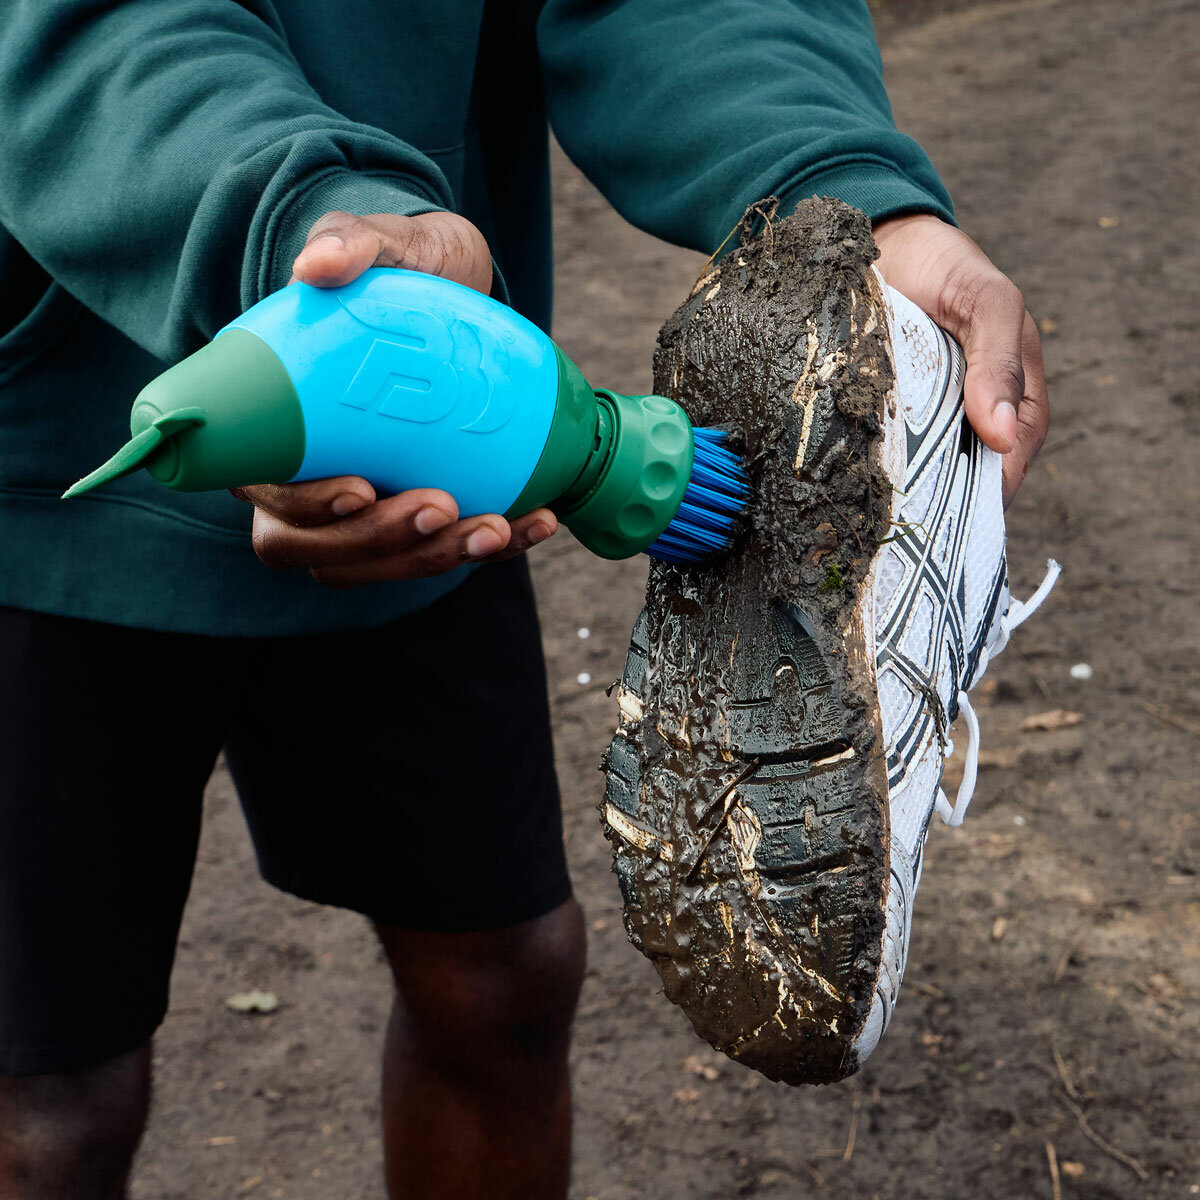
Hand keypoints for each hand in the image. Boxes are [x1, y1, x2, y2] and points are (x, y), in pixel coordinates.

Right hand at [235, 210, 556, 585]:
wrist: (454, 290)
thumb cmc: (400, 270)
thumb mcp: (383, 244)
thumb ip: (348, 244)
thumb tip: (317, 266)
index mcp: (274, 433)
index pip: (269, 494)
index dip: (308, 509)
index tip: (362, 488)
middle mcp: (306, 486)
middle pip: (322, 547)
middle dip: (382, 541)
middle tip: (442, 505)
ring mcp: (363, 512)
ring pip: (379, 565)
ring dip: (438, 557)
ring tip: (497, 529)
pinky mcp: (419, 518)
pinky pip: (445, 551)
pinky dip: (493, 548)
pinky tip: (539, 522)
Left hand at [871, 214, 1048, 504]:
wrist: (887, 240)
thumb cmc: (950, 267)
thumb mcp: (986, 302)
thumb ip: (996, 360)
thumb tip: (1002, 435)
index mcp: (1012, 397)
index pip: (1008, 464)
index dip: (986, 497)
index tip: (952, 525)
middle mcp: (969, 416)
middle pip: (960, 478)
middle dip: (936, 506)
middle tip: (901, 537)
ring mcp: (926, 418)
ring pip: (918, 470)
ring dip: (898, 492)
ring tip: (870, 519)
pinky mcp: (884, 412)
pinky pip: (881, 448)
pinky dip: (868, 464)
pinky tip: (845, 484)